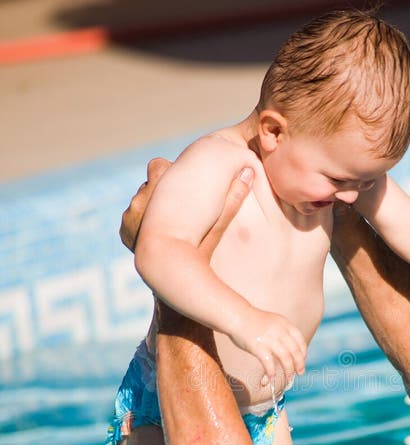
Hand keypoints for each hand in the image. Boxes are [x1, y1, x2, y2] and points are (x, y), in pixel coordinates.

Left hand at [120, 159, 254, 257]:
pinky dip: (144, 223)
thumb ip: (232, 196)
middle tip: (179, 206)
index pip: (157, 166)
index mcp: (156, 188)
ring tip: (171, 222)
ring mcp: (129, 216)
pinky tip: (160, 232)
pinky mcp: (125, 230)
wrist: (172, 279)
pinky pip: (134, 218)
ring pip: (141, 202)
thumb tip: (249, 170)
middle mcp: (138, 200)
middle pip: (148, 185)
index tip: (182, 183)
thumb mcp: (218, 223)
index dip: (170, 173)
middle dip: (161, 191)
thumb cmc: (199, 251)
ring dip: (152, 208)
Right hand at [231, 308, 306, 385]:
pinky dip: (272, 372)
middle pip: (295, 351)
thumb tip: (289, 349)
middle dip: (299, 364)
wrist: (236, 316)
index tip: (302, 360)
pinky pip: (269, 363)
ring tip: (289, 378)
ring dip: (288, 370)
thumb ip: (282, 332)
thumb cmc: (253, 321)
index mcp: (284, 324)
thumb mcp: (273, 321)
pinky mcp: (258, 347)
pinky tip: (272, 378)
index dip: (303, 352)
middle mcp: (279, 331)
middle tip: (300, 372)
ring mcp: (269, 339)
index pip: (300, 340)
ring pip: (285, 358)